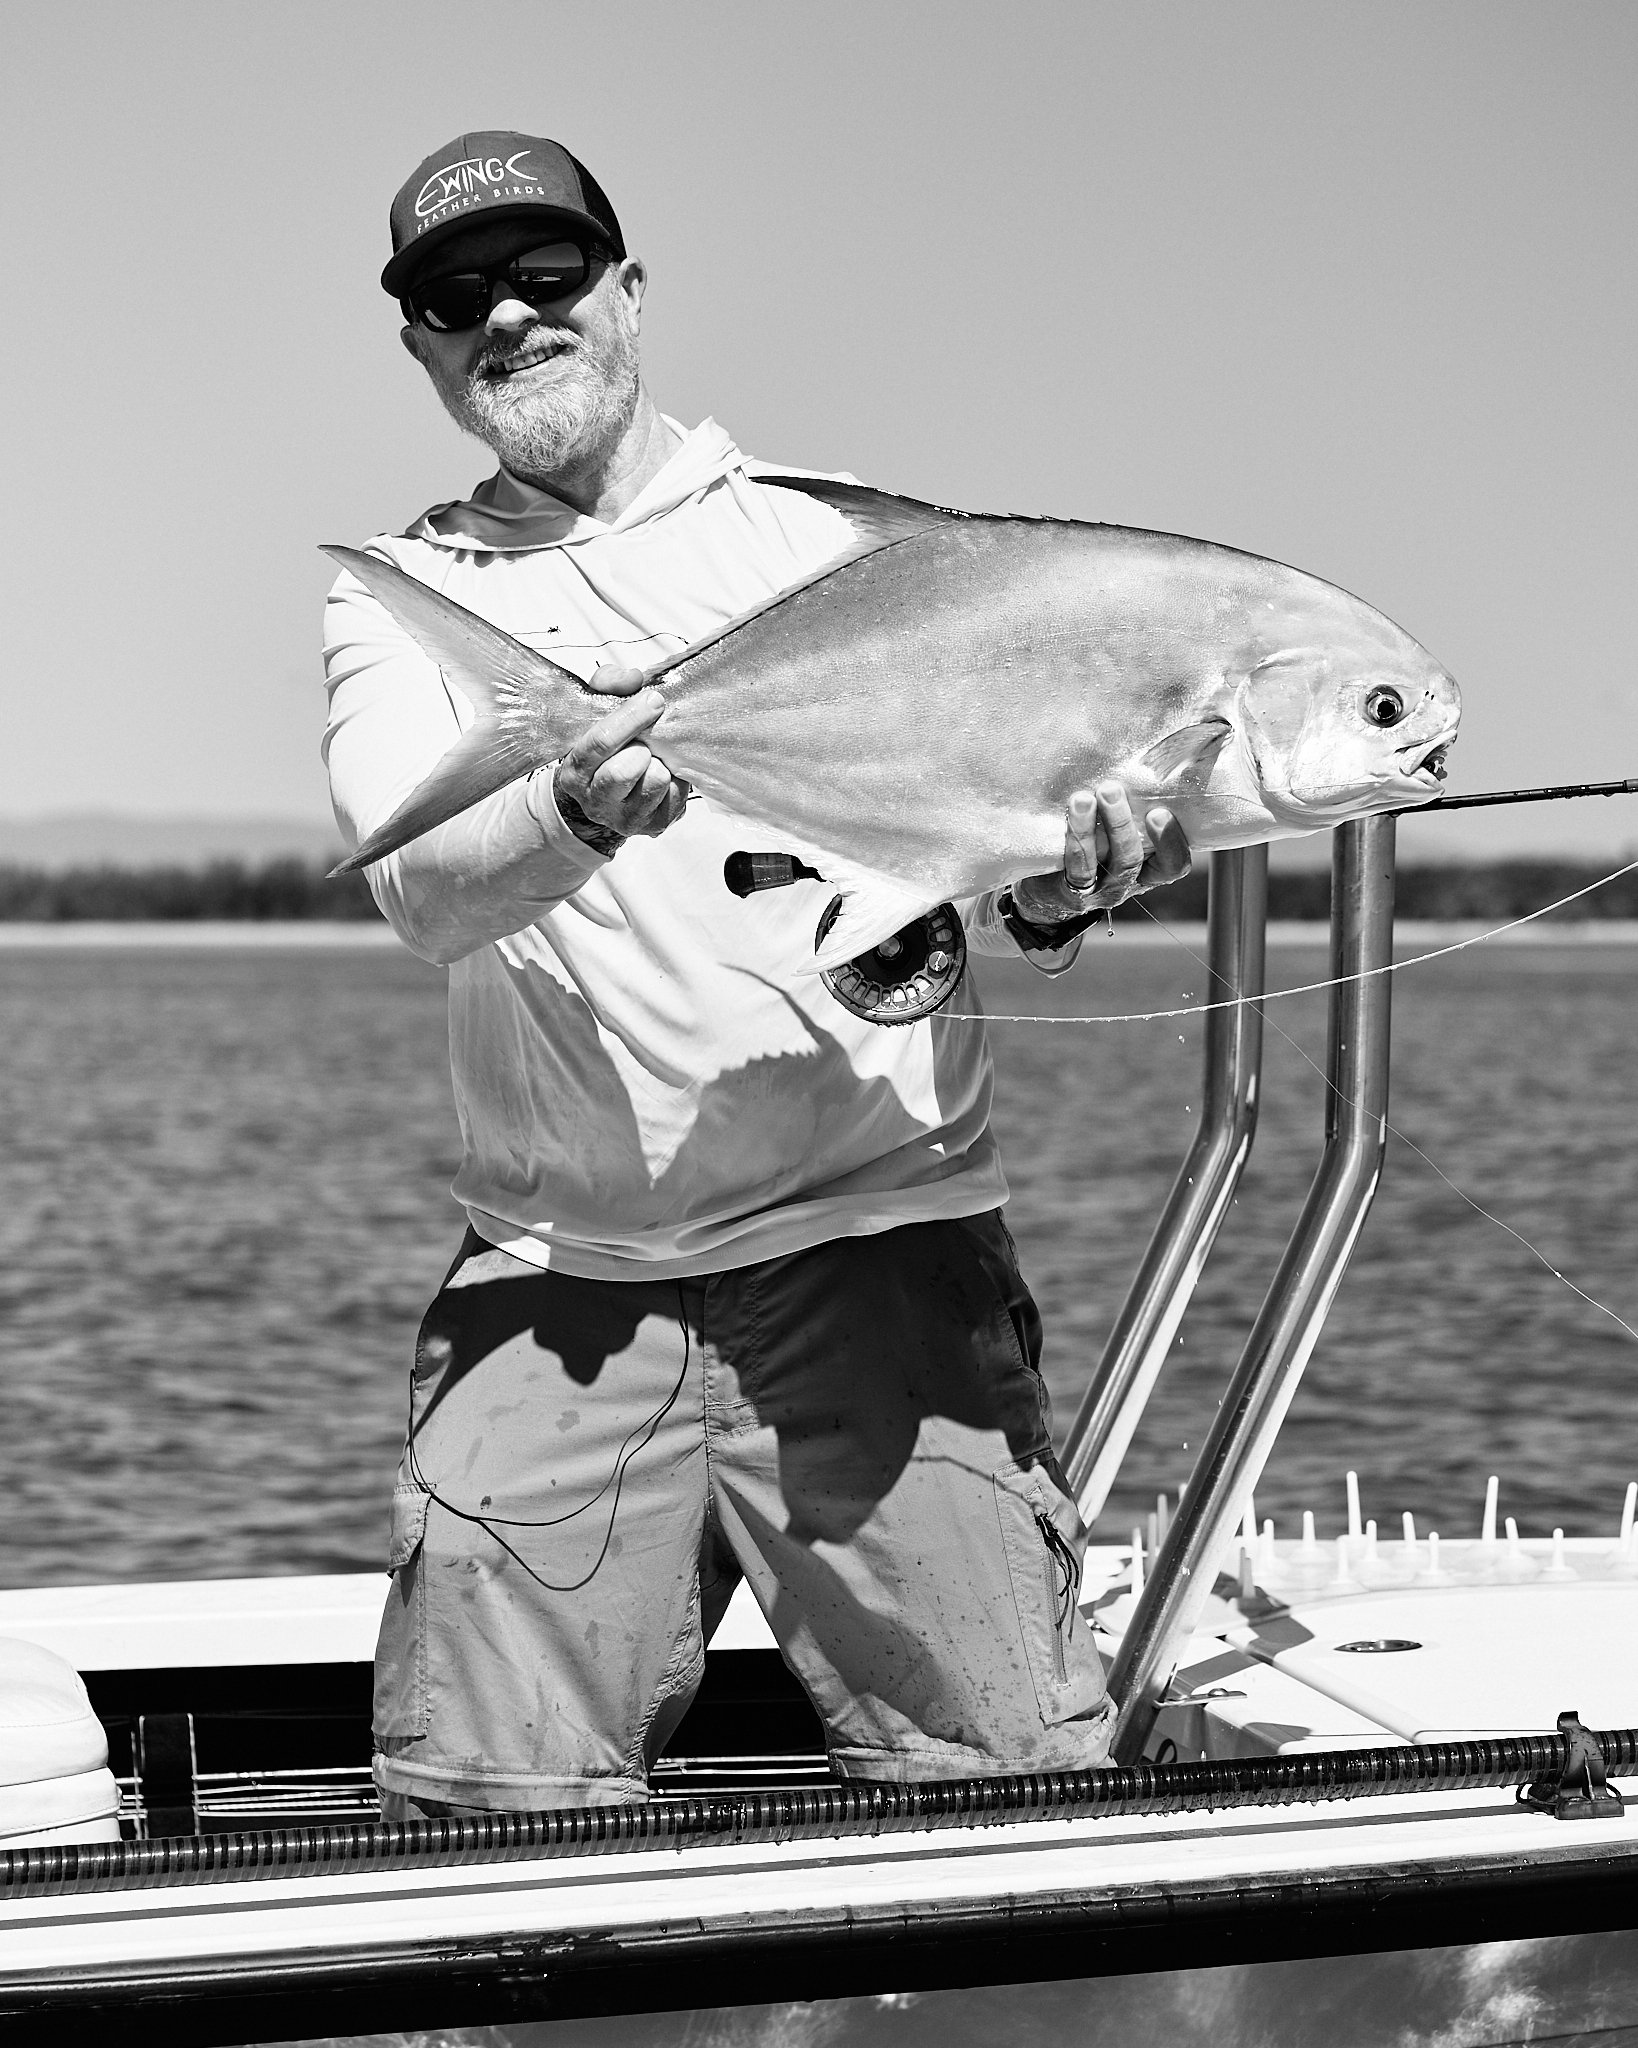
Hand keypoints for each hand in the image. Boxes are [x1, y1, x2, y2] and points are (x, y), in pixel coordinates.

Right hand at [552, 664, 689, 849]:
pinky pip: (676, 795)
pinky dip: (675, 777)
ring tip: (653, 757)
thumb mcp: (596, 712)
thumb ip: (608, 685)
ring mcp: (626, 819)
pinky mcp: (655, 826)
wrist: (607, 795)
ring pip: (655, 781)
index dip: (629, 718)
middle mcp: (595, 801)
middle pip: (624, 771)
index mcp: (574, 772)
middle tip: (647, 740)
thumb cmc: (605, 749)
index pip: (600, 743)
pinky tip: (663, 771)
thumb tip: (633, 678)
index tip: (653, 700)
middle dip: (643, 747)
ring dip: (660, 762)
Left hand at [1011, 782, 1191, 924]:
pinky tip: (1070, 815)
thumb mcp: (1115, 831)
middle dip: (1123, 824)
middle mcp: (1128, 883)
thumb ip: (1132, 807)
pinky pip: (1077, 869)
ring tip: (1083, 798)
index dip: (1172, 842)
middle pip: (1134, 859)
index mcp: (1148, 868)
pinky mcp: (1072, 892)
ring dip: (1094, 828)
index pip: (1174, 863)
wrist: (1048, 890)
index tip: (1160, 812)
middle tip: (1110, 790)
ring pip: (1105, 864)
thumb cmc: (1092, 848)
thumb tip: (1141, 753)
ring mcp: (1100, 890)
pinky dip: (1075, 840)